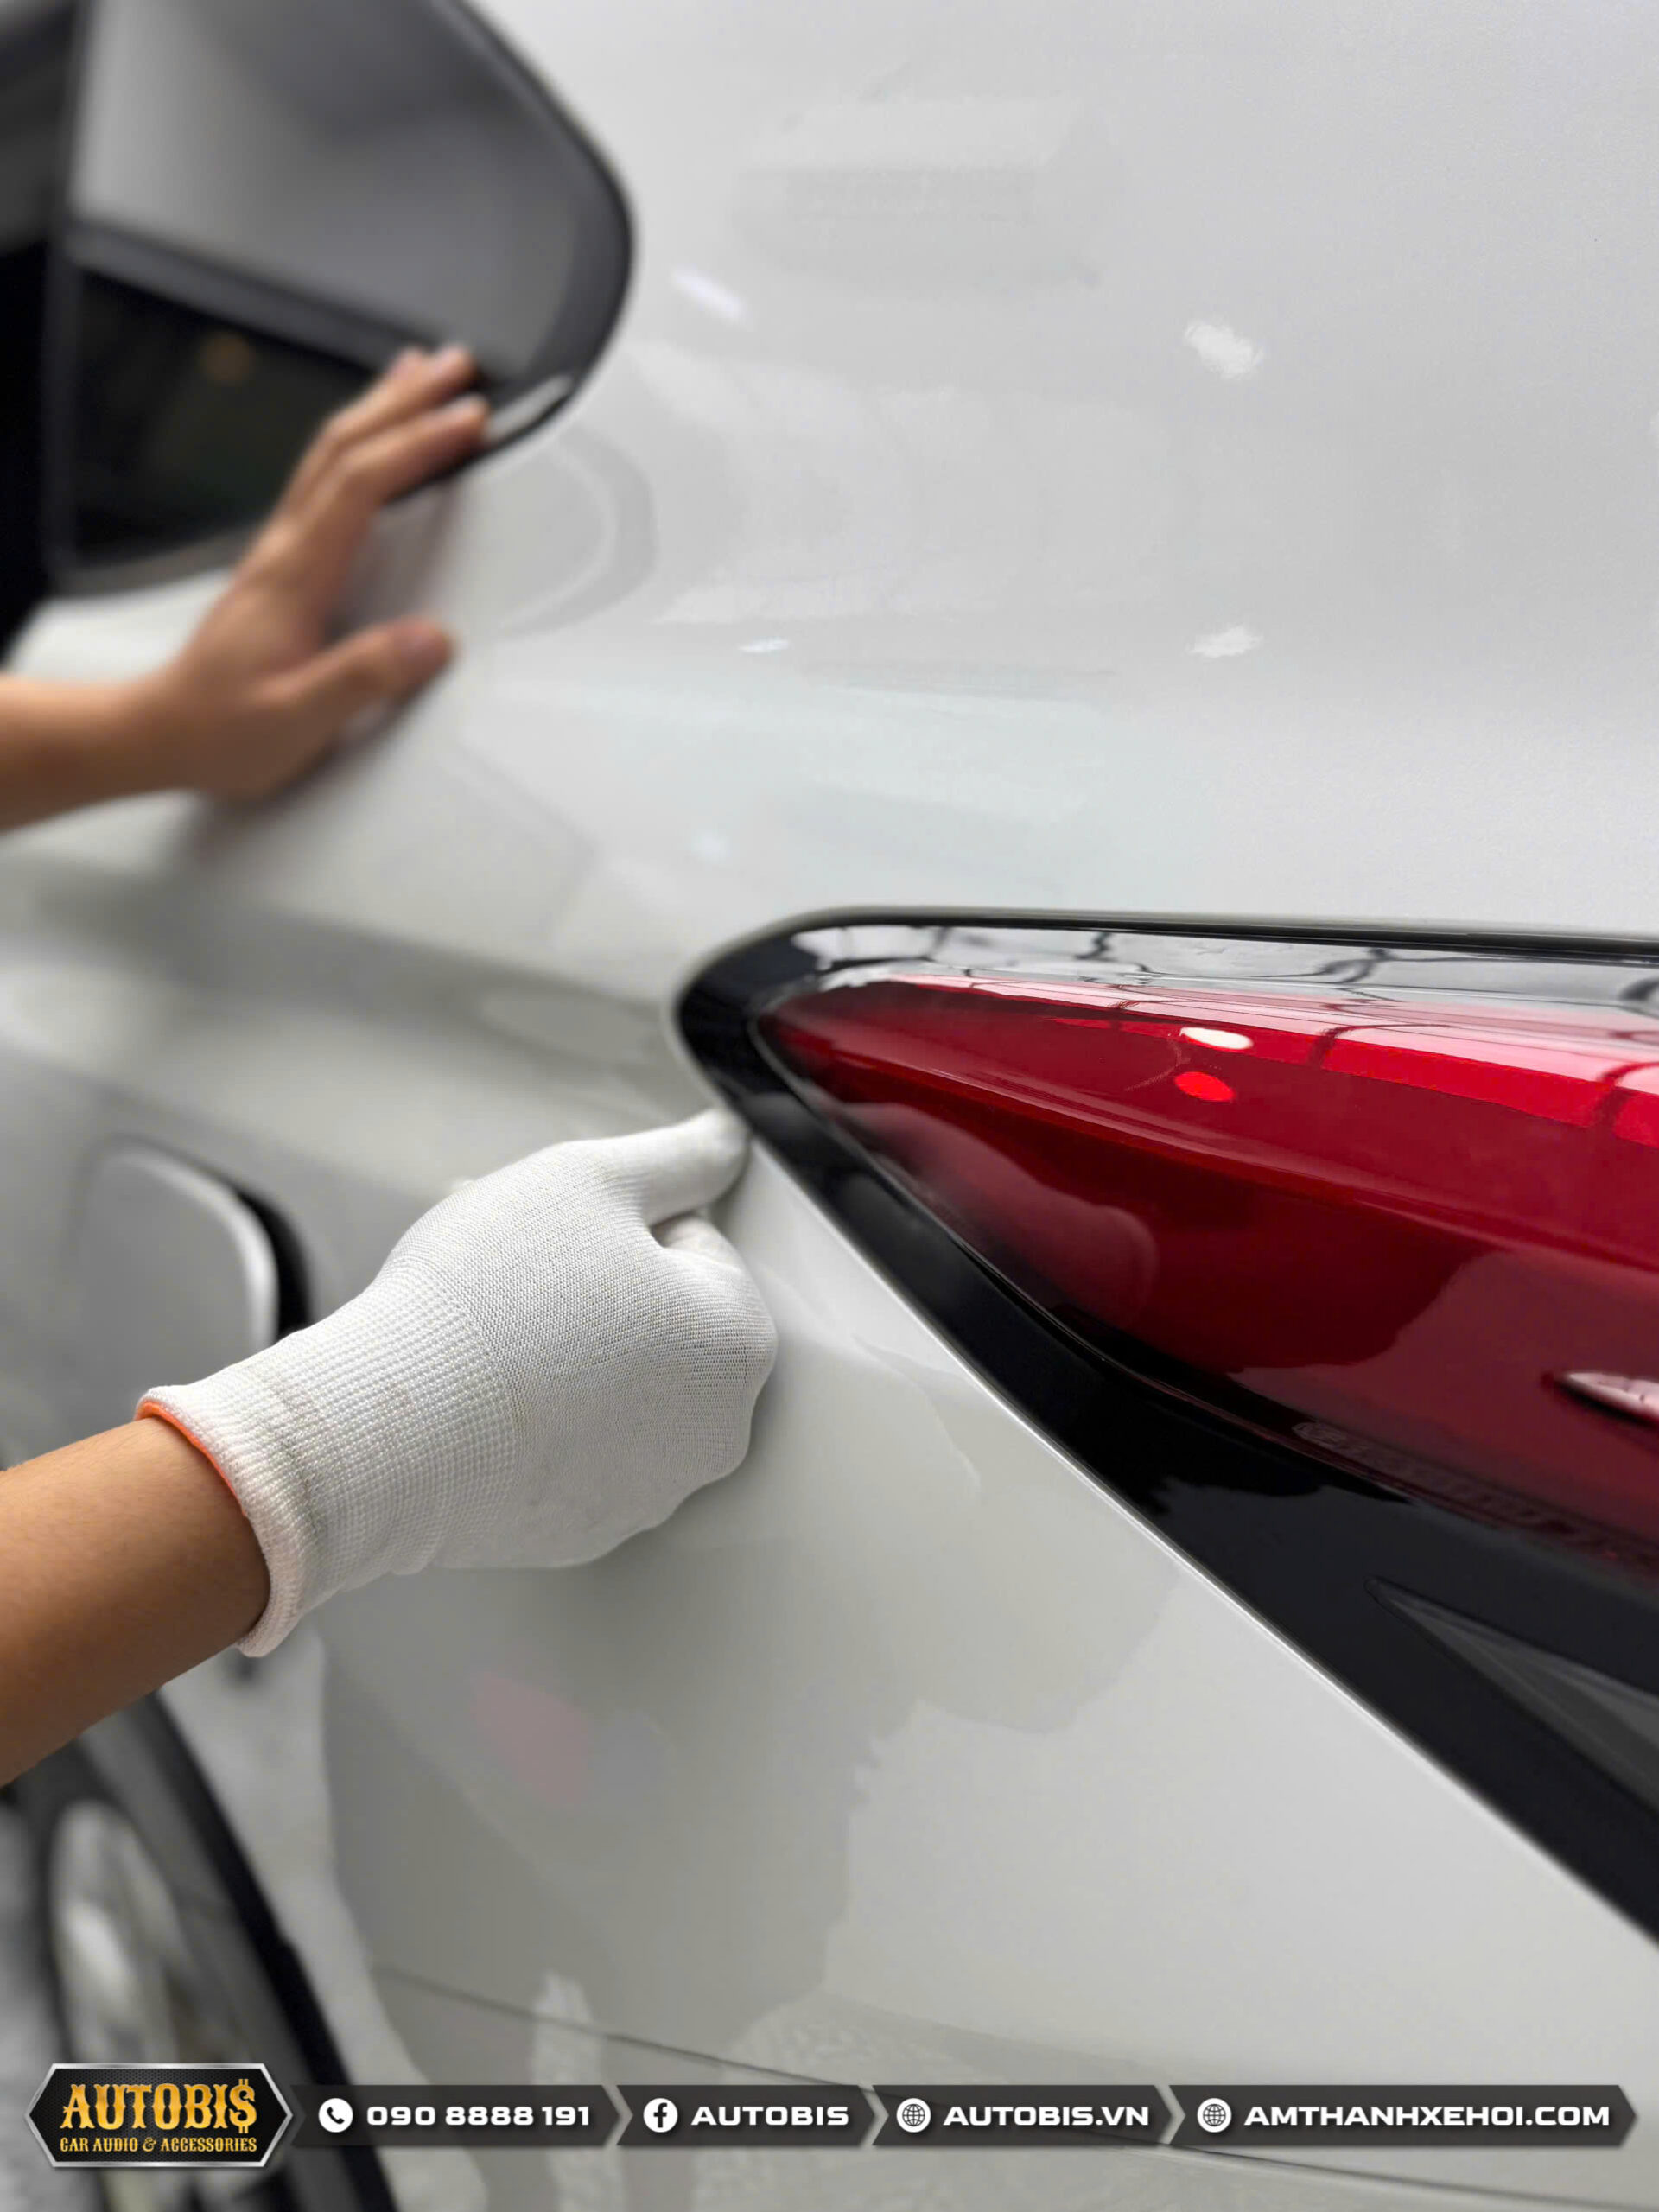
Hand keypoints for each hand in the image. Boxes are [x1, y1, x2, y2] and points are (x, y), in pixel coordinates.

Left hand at [131, 345, 488, 799]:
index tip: (467, 420)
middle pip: (344, 446)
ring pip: (331, 454)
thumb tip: (431, 640)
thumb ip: (363, 677)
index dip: (416, 444)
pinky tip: (375, 443)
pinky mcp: (284, 565)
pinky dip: (361, 444)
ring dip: (380, 408)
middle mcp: (285, 548)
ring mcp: (282, 551)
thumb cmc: (222, 729)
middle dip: (405, 400)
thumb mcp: (298, 719)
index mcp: (295, 575)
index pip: (361, 485)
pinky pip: (325, 481)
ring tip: (420, 375)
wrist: (161, 731)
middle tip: (456, 367)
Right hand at [138, 1110, 777, 1653]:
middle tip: (520, 1274)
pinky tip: (485, 1400)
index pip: (695, 1244)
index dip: (617, 1224)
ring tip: (493, 1332)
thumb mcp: (590, 1179)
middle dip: (599, 1285)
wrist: (383, 1435)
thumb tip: (728, 1141)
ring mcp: (653, 1490)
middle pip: (665, 1321)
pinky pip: (577, 1451)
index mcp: (737, 1340)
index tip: (560, 1236)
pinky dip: (544, 1422)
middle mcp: (716, 1429)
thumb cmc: (486, 1304)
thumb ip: (681, 1156)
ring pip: (620, 1386)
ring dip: (572, 1351)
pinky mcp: (588, 1530)